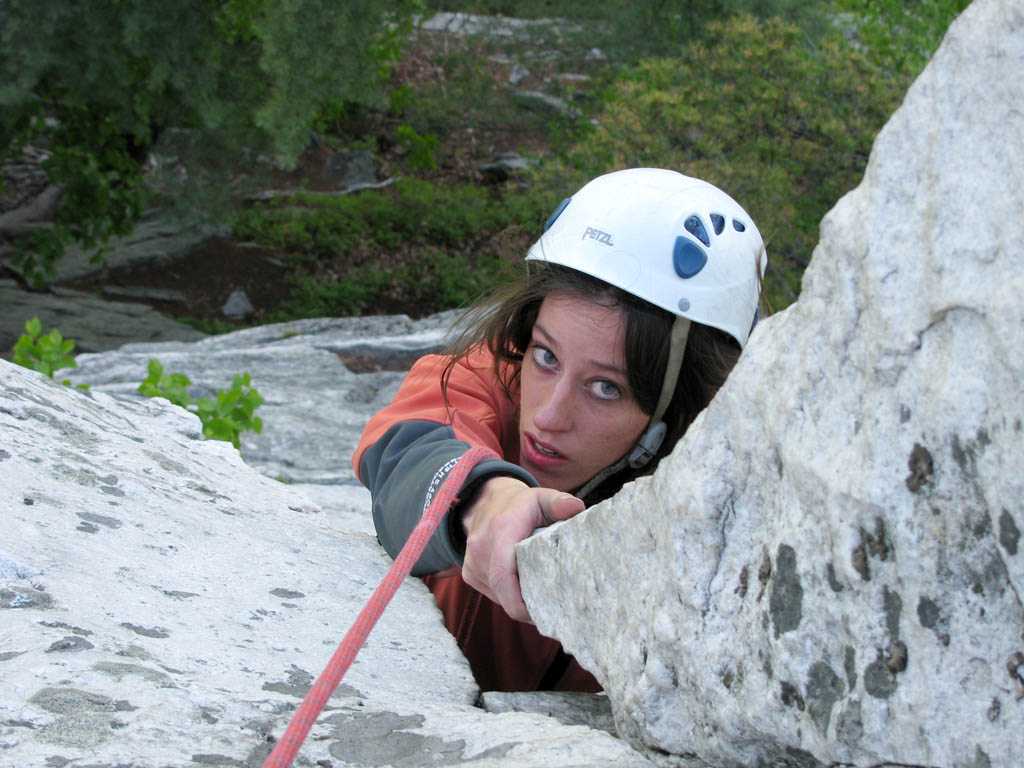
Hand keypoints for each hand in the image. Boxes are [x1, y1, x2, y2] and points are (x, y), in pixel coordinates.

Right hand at [460, 476, 584, 622]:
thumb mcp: (541, 497)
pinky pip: (492, 592)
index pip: (504, 576)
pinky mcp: (469, 573)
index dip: (521, 603)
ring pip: (499, 596)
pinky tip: (522, 585)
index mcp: (502, 530)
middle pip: (503, 592)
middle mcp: (482, 548)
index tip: (544, 612)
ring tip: (540, 593)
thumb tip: (576, 508)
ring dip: (518, 600)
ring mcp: (472, 562)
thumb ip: (559, 502)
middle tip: (552, 609)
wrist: (485, 501)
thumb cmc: (520, 504)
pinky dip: (508, 595)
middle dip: (527, 607)